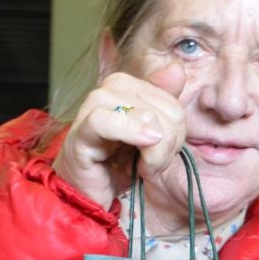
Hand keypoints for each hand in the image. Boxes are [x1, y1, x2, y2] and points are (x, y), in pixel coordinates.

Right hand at [56, 65, 187, 210]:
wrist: (86, 191)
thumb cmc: (116, 164)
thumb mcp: (151, 136)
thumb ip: (165, 102)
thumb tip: (177, 68)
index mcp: (128, 86)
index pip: (174, 107)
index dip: (177, 137)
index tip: (161, 155)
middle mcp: (109, 89)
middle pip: (166, 114)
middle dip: (165, 148)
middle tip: (147, 165)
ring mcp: (93, 107)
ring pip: (146, 118)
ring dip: (152, 154)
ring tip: (138, 167)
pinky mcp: (81, 130)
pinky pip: (107, 121)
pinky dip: (129, 132)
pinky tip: (141, 144)